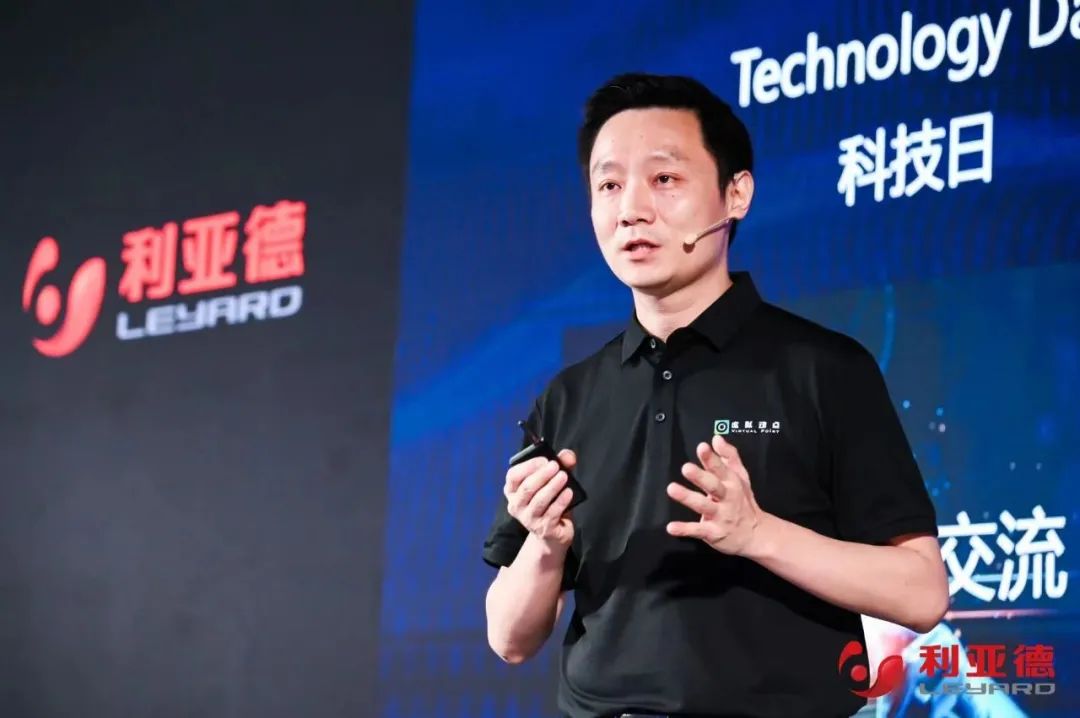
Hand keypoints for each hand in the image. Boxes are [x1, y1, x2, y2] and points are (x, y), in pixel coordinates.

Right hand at [504, 449, 576, 548]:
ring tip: (564, 476)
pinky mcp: (543, 529)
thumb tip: (568, 456)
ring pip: (539, 501)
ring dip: (552, 487)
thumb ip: (561, 465)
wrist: (554, 533)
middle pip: (526, 488)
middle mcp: (516, 505)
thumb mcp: (553, 481)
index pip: (513, 476)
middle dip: (542, 475)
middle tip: (556, 466)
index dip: (528, 466)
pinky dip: (561, 501)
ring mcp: (528, 519)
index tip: (544, 460)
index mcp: (513, 491)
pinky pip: (552, 513)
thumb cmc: (550, 502)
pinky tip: (569, 492)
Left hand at [666, 435, 762, 555]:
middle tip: (686, 468)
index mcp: (731, 483)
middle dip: (700, 477)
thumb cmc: (743, 502)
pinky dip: (685, 529)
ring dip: (687, 498)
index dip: (711, 458)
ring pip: (703, 505)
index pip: (721, 468)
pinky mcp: (714, 533)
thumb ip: (729, 456)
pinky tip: (671, 527)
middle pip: (713, 486)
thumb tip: (716, 438)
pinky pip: (698, 530)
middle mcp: (727, 498)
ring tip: (672, 489)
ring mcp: (720, 516)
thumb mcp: (740, 477)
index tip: (702, 447)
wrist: (756, 534)